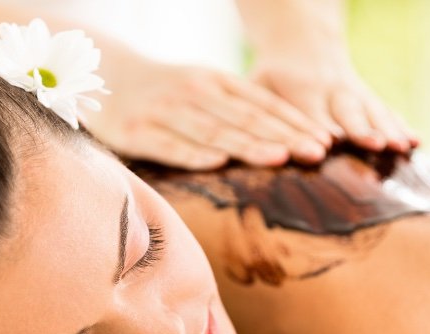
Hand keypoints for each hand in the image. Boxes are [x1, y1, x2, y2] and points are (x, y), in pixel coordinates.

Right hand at [82, 59, 334, 169]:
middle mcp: (195, 93)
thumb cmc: (162, 92)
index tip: (326, 143)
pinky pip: (169, 144)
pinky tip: (218, 163)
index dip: (295, 123)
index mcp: (216, 83)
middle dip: (285, 135)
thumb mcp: (202, 90)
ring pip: (214, 130)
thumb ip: (235, 110)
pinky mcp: (137, 131)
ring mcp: (166, 111)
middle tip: (318, 153)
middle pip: (247, 118)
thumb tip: (283, 141)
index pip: (262, 105)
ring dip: (249, 144)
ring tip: (281, 158)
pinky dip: (194, 153)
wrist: (103, 74)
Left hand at [251, 60, 418, 154]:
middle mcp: (330, 90)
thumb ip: (255, 117)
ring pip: (373, 110)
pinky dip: (402, 124)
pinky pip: (387, 110)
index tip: (326, 147)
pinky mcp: (368, 96)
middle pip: (347, 111)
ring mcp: (353, 92)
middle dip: (360, 128)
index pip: (308, 114)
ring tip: (404, 146)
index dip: (317, 130)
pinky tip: (418, 141)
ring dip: (388, 128)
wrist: (301, 43)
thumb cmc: (270, 77)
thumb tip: (236, 151)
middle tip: (373, 144)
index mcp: (299, 90)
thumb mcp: (256, 87)